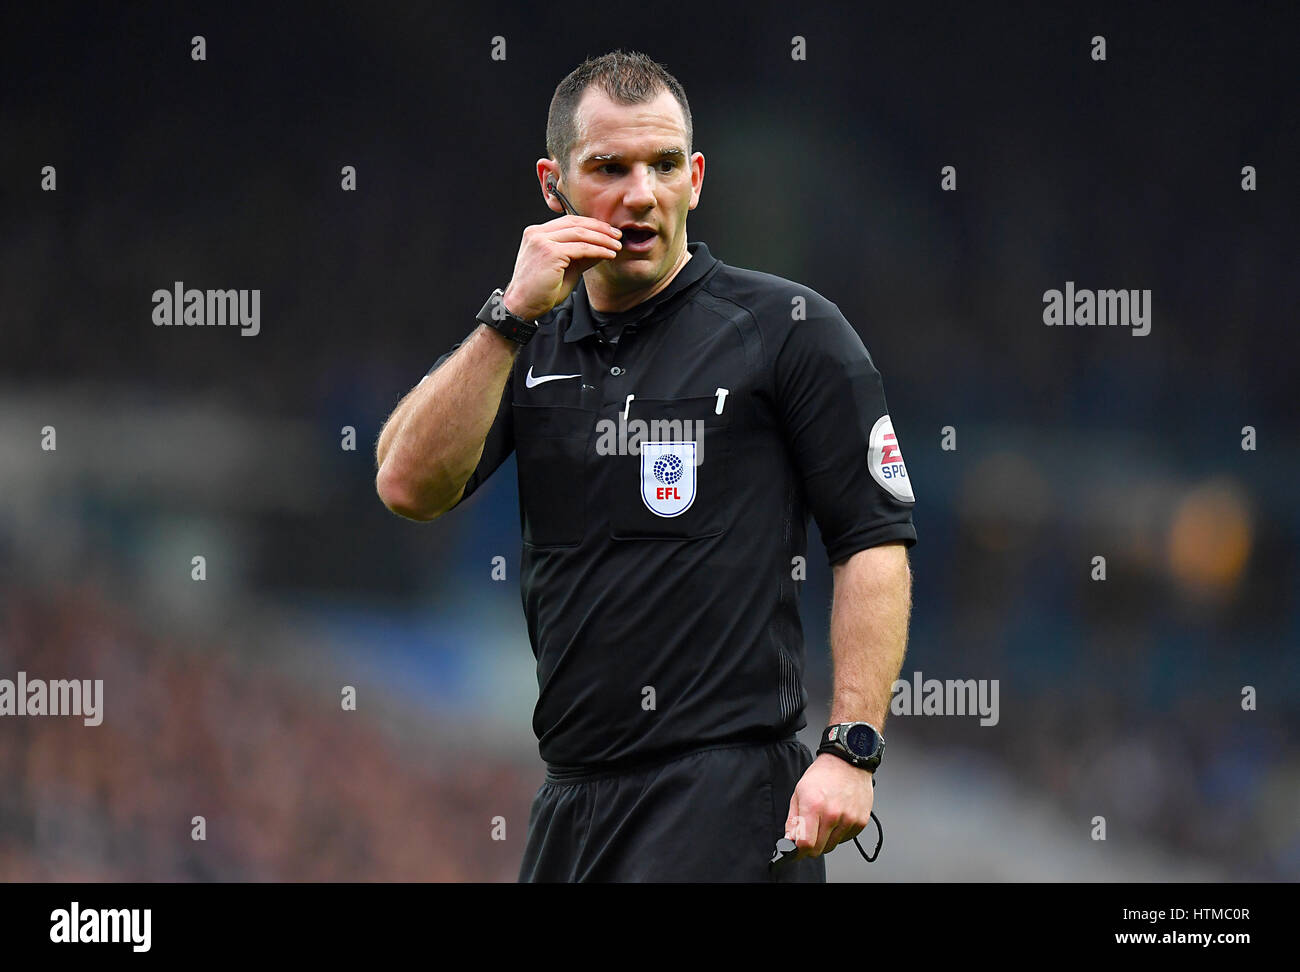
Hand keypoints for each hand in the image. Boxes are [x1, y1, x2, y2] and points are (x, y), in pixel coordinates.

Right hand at [501, 215, 622, 320]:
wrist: (521, 307)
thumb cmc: (540, 292)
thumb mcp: (564, 269)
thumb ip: (580, 256)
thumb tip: (602, 248)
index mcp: (536, 234)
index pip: (568, 222)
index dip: (590, 224)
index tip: (607, 231)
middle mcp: (537, 233)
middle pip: (575, 223)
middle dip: (600, 228)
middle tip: (617, 235)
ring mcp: (542, 241)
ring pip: (580, 234)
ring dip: (602, 239)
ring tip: (617, 245)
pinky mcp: (550, 252)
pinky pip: (581, 248)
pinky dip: (598, 250)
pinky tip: (609, 254)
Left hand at [784, 752, 874, 859]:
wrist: (847, 762)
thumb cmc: (822, 775)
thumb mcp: (799, 793)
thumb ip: (793, 820)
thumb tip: (790, 841)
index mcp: (814, 806)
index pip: (806, 844)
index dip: (799, 851)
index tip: (796, 851)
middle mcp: (833, 815)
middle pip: (819, 849)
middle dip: (811, 847)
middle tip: (809, 836)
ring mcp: (849, 819)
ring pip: (833, 846)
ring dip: (826, 839)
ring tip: (825, 820)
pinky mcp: (860, 822)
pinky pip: (845, 839)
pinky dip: (839, 834)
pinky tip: (837, 818)